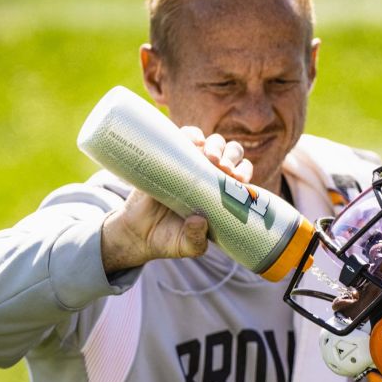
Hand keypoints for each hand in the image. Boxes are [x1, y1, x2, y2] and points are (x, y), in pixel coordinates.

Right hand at [100, 127, 253, 272]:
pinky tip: (193, 142)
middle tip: (223, 168)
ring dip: (215, 144)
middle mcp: (209, 176)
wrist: (137, 233)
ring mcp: (190, 164)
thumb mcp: (186, 245)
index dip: (244, 173)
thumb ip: (195, 239)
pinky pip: (185, 137)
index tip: (238, 181)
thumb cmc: (168, 239)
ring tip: (209, 157)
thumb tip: (199, 221)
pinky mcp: (170, 157)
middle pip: (230, 154)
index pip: (241, 176)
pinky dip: (192, 135)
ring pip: (212, 142)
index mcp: (221, 194)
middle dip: (231, 156)